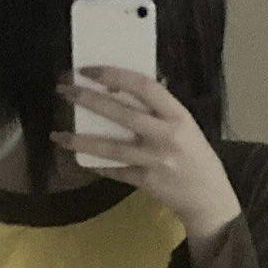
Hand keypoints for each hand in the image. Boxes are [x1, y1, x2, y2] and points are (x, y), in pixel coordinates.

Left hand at [52, 65, 241, 239]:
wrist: (209, 197)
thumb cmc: (195, 155)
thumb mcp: (185, 125)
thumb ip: (160, 109)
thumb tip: (125, 87)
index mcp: (177, 115)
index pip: (142, 86)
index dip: (113, 75)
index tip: (88, 69)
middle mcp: (166, 136)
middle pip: (120, 113)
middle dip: (87, 99)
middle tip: (64, 90)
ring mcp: (155, 160)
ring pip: (110, 148)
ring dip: (81, 141)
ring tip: (58, 135)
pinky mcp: (146, 182)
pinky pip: (116, 171)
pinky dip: (97, 165)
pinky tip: (81, 160)